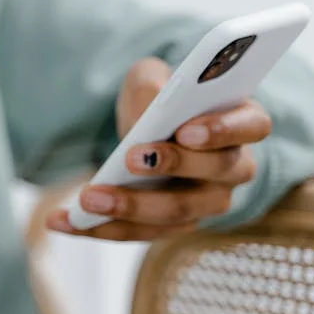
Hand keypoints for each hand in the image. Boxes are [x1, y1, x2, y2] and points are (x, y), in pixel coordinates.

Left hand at [46, 57, 270, 240]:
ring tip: (88, 198)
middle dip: (171, 167)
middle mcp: (233, 169)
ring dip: (130, 208)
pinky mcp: (169, 226)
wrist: (143, 131)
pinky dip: (97, 228)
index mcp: (241, 123)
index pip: (251, 126)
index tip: (186, 128)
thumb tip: (152, 104)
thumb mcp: (151, 80)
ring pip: (176, 214)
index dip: (223, 129)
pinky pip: (138, 233)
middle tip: (129, 158)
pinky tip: (61, 220)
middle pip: (214, 175)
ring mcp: (204, 203)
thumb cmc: (158, 100)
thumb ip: (153, 83)